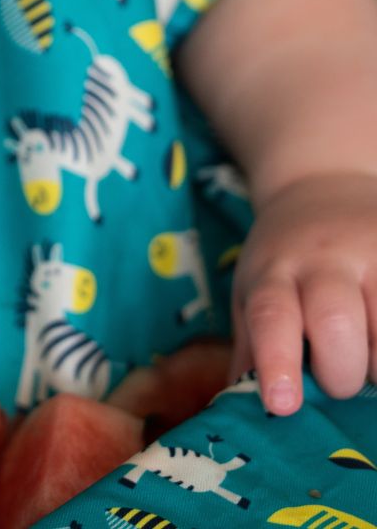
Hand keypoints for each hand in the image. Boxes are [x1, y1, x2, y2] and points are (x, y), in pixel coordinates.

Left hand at [230, 170, 376, 414]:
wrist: (322, 190)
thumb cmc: (283, 261)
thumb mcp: (252, 292)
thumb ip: (250, 351)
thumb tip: (243, 417)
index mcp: (274, 272)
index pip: (272, 315)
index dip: (277, 360)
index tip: (282, 405)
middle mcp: (323, 261)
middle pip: (336, 323)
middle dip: (342, 372)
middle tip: (339, 381)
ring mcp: (374, 255)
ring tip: (370, 360)